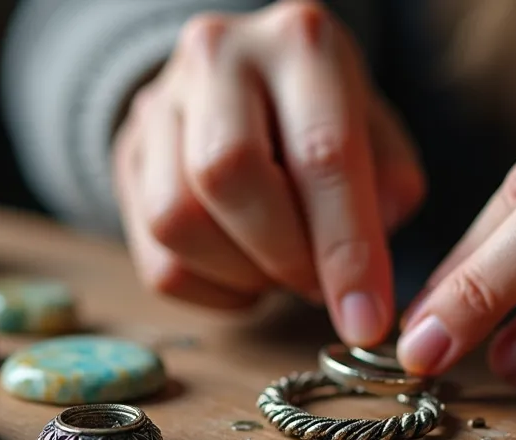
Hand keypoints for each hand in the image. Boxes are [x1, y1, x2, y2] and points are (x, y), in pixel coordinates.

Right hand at [113, 0, 424, 345]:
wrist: (250, 84)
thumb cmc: (328, 120)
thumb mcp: (380, 137)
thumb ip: (389, 193)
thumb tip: (362, 277)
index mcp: (301, 43)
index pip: (321, 152)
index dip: (347, 248)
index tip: (365, 320)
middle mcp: (219, 56)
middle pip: (229, 174)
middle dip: (283, 255)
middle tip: (315, 283)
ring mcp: (158, 103)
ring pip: (176, 219)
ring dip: (242, 275)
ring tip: (280, 271)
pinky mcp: (126, 156)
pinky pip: (155, 258)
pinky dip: (212, 290)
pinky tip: (246, 273)